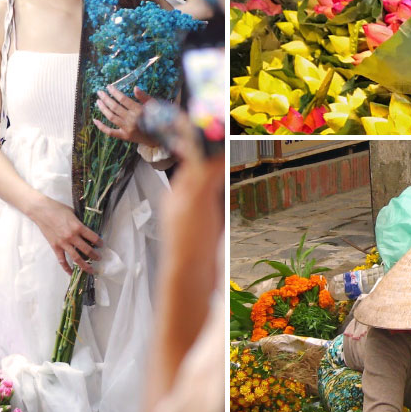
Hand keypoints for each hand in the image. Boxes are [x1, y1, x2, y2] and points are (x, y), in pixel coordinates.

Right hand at [26, 195, 101, 274]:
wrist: (41, 211)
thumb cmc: (57, 209)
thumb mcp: (73, 213)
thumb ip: (80, 222)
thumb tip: (87, 228)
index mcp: (78, 227)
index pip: (93, 237)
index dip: (99, 242)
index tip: (102, 245)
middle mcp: (72, 237)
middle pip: (87, 250)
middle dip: (95, 255)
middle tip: (99, 258)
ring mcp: (63, 243)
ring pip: (76, 258)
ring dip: (85, 265)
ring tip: (91, 270)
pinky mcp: (55, 247)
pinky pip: (62, 260)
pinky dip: (67, 268)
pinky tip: (71, 272)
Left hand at [94, 86, 160, 147]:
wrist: (158, 137)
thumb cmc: (157, 119)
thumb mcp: (154, 106)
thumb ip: (144, 97)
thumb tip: (134, 88)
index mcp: (139, 110)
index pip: (123, 99)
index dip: (115, 92)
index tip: (108, 87)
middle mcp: (132, 119)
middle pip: (115, 107)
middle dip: (106, 98)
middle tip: (99, 92)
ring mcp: (127, 129)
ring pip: (111, 117)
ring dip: (103, 108)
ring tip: (98, 101)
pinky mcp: (124, 136)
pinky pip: (110, 132)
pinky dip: (101, 127)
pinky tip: (95, 120)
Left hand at [160, 151, 224, 270]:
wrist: (190, 277)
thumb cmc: (189, 240)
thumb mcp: (197, 200)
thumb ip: (206, 173)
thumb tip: (216, 148)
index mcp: (178, 191)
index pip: (191, 160)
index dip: (205, 146)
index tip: (220, 133)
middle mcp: (184, 201)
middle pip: (200, 172)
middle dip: (214, 159)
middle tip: (230, 146)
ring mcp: (194, 216)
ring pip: (209, 189)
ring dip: (220, 177)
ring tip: (232, 165)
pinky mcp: (205, 230)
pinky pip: (216, 206)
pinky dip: (224, 197)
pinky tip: (232, 197)